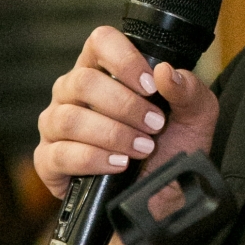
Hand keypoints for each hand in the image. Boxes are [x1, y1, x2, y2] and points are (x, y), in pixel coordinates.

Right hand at [35, 27, 220, 244]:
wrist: (161, 202)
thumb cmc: (172, 151)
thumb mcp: (195, 118)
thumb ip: (188, 90)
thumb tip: (166, 71)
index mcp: (105, 71)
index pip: (100, 41)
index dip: (123, 58)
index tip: (150, 85)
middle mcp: (74, 93)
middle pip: (83, 81)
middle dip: (125, 106)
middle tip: (154, 126)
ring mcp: (56, 126)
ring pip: (69, 117)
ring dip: (112, 134)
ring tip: (141, 149)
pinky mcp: (49, 161)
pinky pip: (59, 154)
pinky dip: (93, 159)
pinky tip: (118, 165)